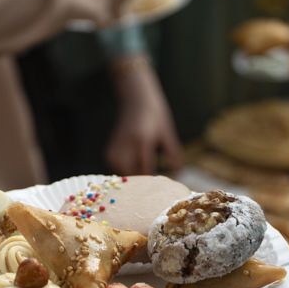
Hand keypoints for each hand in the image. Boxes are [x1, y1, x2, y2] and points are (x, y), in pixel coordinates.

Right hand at [107, 54, 182, 174]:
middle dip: (146, 183)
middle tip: (158, 186)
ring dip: (136, 179)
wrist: (135, 99)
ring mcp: (114, 150)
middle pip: (135, 176)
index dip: (157, 181)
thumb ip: (173, 152)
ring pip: (126, 176)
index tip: (166, 188)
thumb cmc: (155, 114)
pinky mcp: (109, 153)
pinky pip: (120, 171)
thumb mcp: (167, 132)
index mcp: (141, 141)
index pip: (147, 170)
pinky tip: (138, 168)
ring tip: (149, 176)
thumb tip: (179, 171)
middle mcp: (125, 146)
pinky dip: (129, 173)